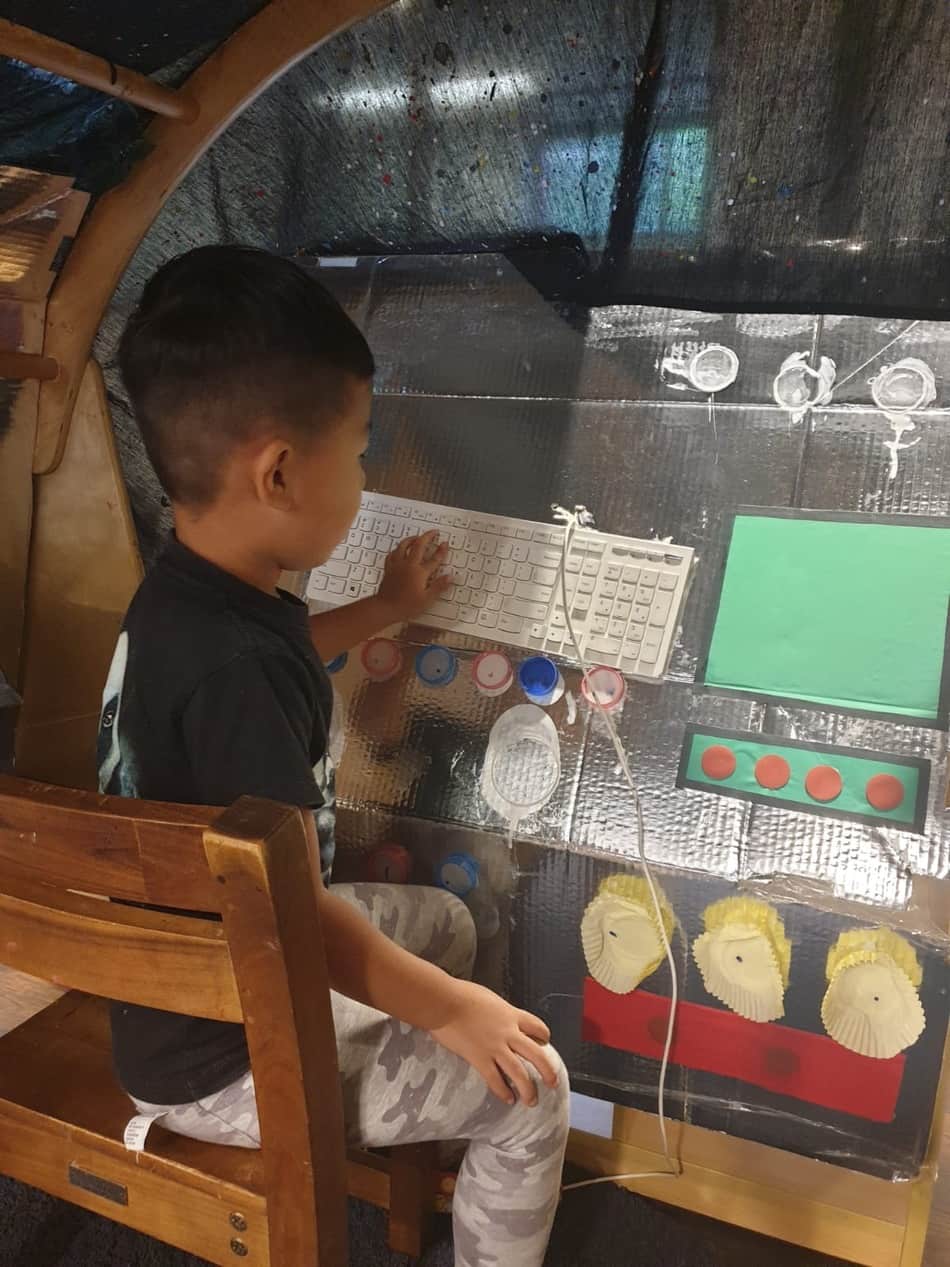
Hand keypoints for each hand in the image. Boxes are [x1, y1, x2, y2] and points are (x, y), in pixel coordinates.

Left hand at [376, 531, 452, 621]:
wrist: (386, 607)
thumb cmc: (406, 606)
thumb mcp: (427, 599)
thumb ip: (439, 586)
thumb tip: (450, 577)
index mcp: (420, 573)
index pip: (434, 559)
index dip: (441, 550)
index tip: (445, 544)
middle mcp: (409, 565)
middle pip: (419, 545)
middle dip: (427, 537)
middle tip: (433, 532)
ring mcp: (397, 565)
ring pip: (404, 546)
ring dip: (412, 539)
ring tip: (416, 537)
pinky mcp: (389, 568)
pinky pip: (392, 554)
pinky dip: (397, 549)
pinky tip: (398, 549)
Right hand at [429, 980, 557, 1105]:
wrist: (445, 1002)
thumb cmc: (462, 994)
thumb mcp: (489, 998)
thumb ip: (498, 1011)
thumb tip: (497, 1016)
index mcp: (511, 1014)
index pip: (537, 1027)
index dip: (543, 1036)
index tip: (544, 1042)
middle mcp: (508, 1032)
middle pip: (536, 1054)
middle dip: (547, 1070)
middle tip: (552, 1082)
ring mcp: (495, 1047)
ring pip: (519, 1072)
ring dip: (528, 1089)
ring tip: (532, 1101)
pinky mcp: (480, 1059)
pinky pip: (495, 1079)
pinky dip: (503, 1091)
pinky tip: (508, 1099)